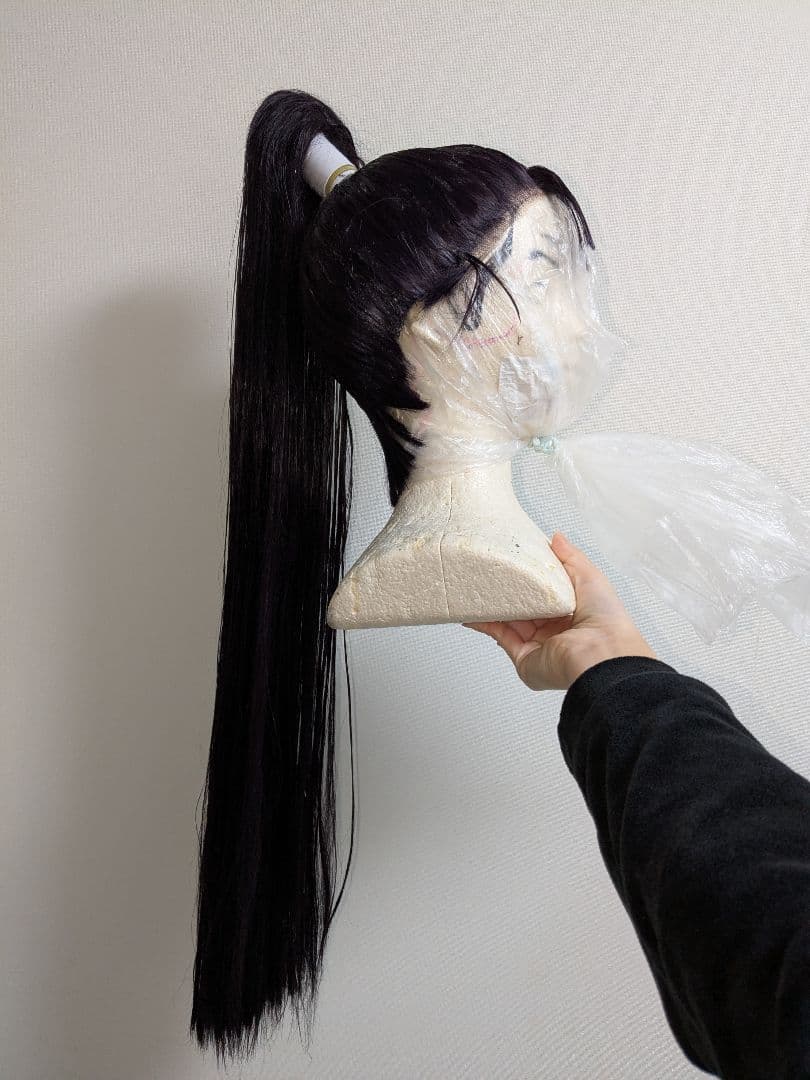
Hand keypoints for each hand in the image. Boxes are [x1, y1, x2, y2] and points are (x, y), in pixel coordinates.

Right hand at [462, 532, 656, 690]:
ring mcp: (539, 645)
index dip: (532, 577)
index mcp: (575, 612)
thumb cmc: (605, 620)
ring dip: (494, 606)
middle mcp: (557, 630)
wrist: (599, 656)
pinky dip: (486, 624)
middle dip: (509, 590)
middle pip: (526, 607)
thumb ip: (570, 557)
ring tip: (477, 587)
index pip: (548, 592)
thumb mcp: (590, 576)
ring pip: (510, 621)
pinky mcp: (524, 658)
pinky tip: (474, 612)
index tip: (516, 561)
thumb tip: (556, 538)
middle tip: (493, 571)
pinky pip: (501, 637)